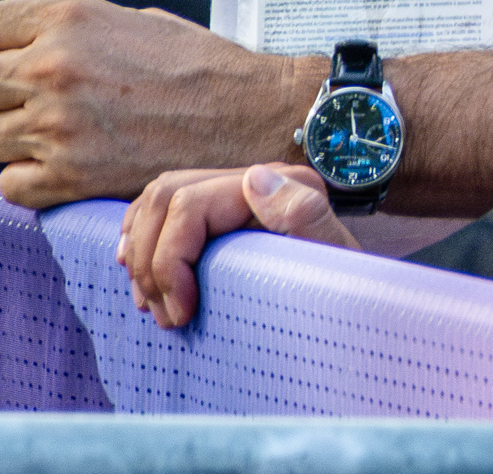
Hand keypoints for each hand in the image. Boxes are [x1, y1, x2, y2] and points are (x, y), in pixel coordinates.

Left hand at [0, 0, 315, 207]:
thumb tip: (22, 47)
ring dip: (11, 138)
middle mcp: (53, 69)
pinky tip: (66, 163)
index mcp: (68, 18)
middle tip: (20, 100)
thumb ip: (69, 31)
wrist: (250, 115)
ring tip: (55, 133)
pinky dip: (30, 179)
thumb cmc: (202, 68)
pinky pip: (9, 183)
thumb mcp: (133, 19)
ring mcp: (57, 126)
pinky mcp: (69, 177)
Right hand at [120, 162, 359, 328]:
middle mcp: (256, 180)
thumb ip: (303, 216)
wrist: (357, 306)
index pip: (188, 203)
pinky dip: (141, 236)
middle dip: (149, 260)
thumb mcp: (332, 260)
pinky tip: (136, 267)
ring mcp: (237, 195)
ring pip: (157, 200)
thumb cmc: (344, 291)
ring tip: (153, 304)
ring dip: (140, 252)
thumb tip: (253, 177)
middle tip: (166, 316)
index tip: (182, 314)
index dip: (168, 260)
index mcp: (279, 184)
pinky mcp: (223, 216)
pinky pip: (163, 210)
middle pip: (165, 196)